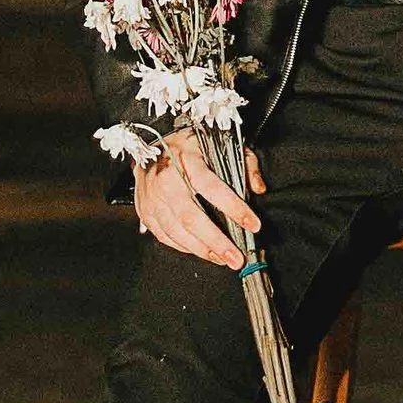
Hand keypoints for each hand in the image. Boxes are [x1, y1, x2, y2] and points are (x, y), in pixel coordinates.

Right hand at [133, 128, 269, 267]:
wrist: (151, 148)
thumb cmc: (188, 147)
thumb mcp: (219, 144)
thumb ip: (244, 164)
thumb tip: (258, 188)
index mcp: (187, 159)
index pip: (212, 187)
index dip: (234, 208)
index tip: (252, 224)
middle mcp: (166, 179)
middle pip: (191, 217)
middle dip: (217, 242)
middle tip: (236, 258)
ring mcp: (152, 196)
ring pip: (177, 231)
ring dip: (202, 250)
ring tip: (222, 258)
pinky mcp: (145, 210)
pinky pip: (164, 236)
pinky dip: (184, 247)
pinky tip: (201, 250)